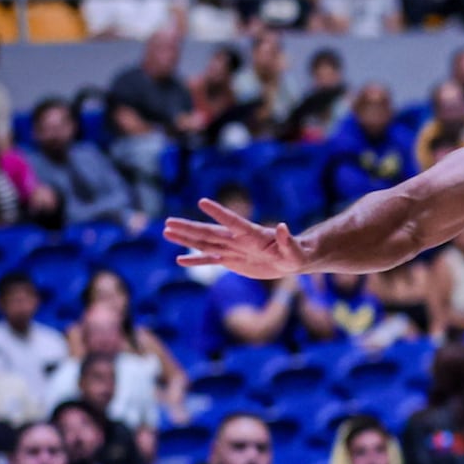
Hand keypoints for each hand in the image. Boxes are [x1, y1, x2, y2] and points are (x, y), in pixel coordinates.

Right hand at [164, 196, 307, 277]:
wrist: (290, 260)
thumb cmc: (297, 253)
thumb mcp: (296, 251)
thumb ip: (288, 241)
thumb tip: (282, 226)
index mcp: (253, 234)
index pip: (234, 222)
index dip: (219, 213)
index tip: (202, 202)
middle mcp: (238, 239)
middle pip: (210, 232)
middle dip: (189, 227)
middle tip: (169, 221)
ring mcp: (232, 249)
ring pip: (205, 243)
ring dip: (186, 239)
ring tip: (166, 231)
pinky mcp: (230, 261)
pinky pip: (210, 260)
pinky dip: (196, 260)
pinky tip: (180, 260)